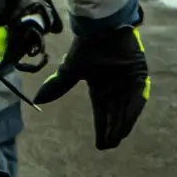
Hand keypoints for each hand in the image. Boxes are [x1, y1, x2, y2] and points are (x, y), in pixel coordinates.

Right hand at [33, 27, 148, 149]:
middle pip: (114, 114)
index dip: (101, 128)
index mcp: (99, 87)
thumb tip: (37, 100)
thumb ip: (58, 86)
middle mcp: (114, 88)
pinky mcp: (139, 78)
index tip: (100, 145)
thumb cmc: (87, 48)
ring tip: (116, 139)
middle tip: (109, 145)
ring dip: (122, 124)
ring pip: (125, 110)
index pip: (101, 112)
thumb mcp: (70, 71)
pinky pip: (136, 99)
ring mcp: (128, 84)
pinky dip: (131, 112)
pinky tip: (126, 124)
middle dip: (112, 130)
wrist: (102, 31)